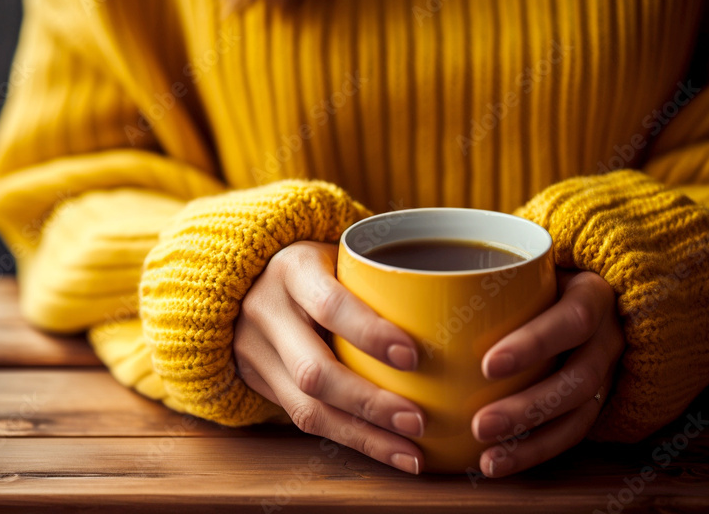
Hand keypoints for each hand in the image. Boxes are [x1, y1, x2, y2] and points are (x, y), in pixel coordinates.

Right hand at [234, 241, 425, 473]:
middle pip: (312, 371)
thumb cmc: (321, 265)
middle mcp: (266, 312)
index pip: (329, 305)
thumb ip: (384, 279)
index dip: (369, 333)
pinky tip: (392, 452)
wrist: (248, 280)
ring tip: (412, 452)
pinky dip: (354, 441)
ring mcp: (256, 352)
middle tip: (418, 420)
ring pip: (306, 409)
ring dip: (365, 435)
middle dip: (369, 402)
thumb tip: (460, 313)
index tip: (413, 356)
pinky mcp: (260, 384)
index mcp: (293, 269)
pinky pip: (305, 422)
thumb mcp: (342, 256)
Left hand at [472, 270, 623, 476]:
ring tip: (487, 458)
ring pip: (578, 414)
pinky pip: (572, 434)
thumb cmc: (533, 276)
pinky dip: (534, 452)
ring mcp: (605, 372)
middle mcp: (606, 337)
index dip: (534, 344)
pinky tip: (496, 463)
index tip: (488, 365)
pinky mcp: (593, 400)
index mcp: (591, 295)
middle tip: (480, 424)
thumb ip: (480, 271)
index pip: (572, 320)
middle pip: (578, 378)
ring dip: (531, 441)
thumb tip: (399, 280)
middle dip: (529, 407)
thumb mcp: (521, 262)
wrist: (581, 291)